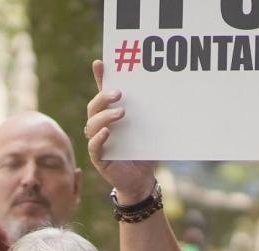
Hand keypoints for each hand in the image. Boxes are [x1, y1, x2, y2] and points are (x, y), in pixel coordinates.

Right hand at [86, 60, 156, 203]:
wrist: (142, 180)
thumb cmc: (144, 152)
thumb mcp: (149, 131)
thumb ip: (149, 115)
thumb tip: (166, 94)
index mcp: (111, 116)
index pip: (103, 94)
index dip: (100, 79)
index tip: (100, 63)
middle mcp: (101, 127)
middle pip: (94, 106)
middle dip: (104, 97)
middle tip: (119, 93)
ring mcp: (98, 142)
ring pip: (92, 124)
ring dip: (105, 116)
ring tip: (121, 113)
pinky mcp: (99, 159)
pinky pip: (94, 146)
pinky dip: (99, 138)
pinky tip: (107, 132)